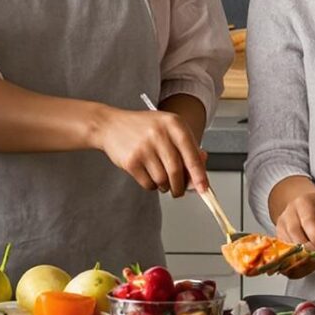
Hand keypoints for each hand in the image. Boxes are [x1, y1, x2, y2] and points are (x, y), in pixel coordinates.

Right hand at [90, 104, 210, 197]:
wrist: (110, 125)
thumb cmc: (144, 128)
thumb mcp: (169, 130)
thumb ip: (188, 149)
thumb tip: (201, 175)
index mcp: (174, 123)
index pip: (191, 154)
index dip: (199, 174)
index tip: (204, 188)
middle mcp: (159, 133)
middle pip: (177, 172)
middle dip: (180, 187)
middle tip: (179, 190)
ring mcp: (144, 147)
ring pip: (163, 180)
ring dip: (165, 186)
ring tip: (161, 178)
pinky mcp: (131, 161)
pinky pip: (148, 184)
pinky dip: (152, 186)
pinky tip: (149, 175)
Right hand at [270, 177, 314, 262]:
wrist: (313, 205)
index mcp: (304, 203)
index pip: (309, 224)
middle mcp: (289, 213)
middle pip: (297, 239)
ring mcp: (282, 226)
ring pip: (291, 250)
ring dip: (309, 259)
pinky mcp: (279, 237)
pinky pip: (286, 256)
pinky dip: (300, 262)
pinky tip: (311, 259)